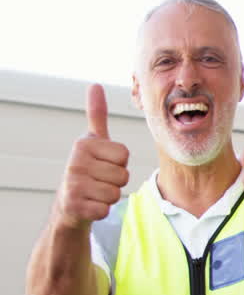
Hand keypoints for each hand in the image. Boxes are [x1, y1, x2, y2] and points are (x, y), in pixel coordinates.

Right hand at [53, 84, 129, 230]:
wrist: (68, 203)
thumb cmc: (88, 168)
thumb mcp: (92, 141)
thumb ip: (97, 115)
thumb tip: (95, 84)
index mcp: (84, 143)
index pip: (124, 154)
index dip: (119, 162)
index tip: (103, 163)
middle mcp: (75, 161)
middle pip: (123, 175)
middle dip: (116, 181)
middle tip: (98, 180)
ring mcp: (73, 184)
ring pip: (116, 193)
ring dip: (109, 196)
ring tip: (94, 191)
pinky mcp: (74, 206)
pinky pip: (106, 209)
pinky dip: (101, 210)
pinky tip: (88, 204)